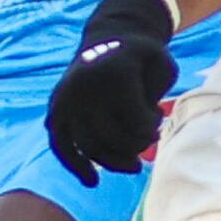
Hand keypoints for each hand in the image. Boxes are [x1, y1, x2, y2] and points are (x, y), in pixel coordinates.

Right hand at [47, 0, 178, 185]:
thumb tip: (143, 131)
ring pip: (90, 147)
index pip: (136, 121)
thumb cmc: (142, 57)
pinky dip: (76, 166)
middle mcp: (84, 87)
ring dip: (114, 162)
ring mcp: (65, 100)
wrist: (108, 38)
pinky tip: (93, 182)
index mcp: (113, 73)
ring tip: (134, 164)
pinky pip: (61, 146)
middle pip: (113, 138)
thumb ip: (160, 92)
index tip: (158, 115)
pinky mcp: (55, 110)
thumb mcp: (164, 63)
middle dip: (137, 144)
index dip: (152, 126)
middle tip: (150, 137)